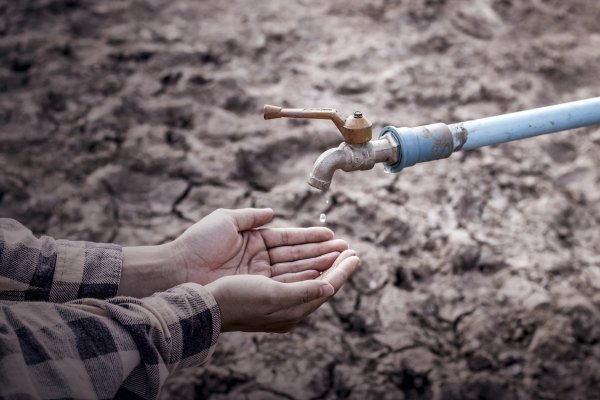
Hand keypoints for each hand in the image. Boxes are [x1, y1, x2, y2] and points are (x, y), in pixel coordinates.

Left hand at [171, 208, 347, 284]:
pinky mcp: (261, 294)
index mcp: (255, 243)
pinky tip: (328, 275)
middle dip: (325, 254)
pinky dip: (310, 281)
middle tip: (348, 250)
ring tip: (346, 260)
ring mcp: (261, 279)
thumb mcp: (227, 221)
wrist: (177, 270)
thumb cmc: (197, 244)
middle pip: (300, 258)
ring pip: (300, 272)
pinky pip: (291, 286)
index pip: (291, 240)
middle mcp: (261, 263)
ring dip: (323, 266)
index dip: (312, 238)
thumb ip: (252, 216)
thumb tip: (272, 212)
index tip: (332, 235)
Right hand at [207, 249, 359, 332]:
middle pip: (318, 280)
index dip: (342, 271)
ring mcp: (275, 295)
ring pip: (305, 274)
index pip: (325, 287)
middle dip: (335, 263)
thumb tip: (330, 286)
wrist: (204, 304)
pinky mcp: (263, 286)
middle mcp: (286, 305)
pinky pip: (291, 272)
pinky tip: (311, 255)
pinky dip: (304, 262)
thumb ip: (303, 291)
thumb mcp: (273, 296)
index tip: (356, 255)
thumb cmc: (237, 301)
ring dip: (321, 259)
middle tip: (351, 249)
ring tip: (337, 247)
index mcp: (291, 311)